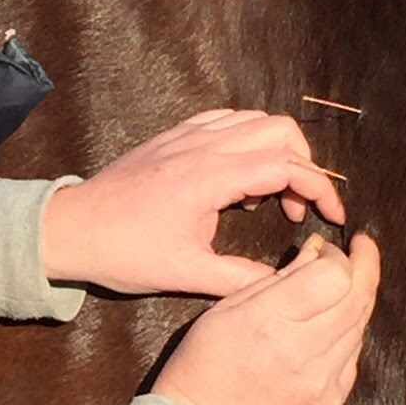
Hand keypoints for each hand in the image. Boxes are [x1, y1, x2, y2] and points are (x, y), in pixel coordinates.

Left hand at [40, 109, 346, 296]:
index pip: (287, 166)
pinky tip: (239, 175)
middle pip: (280, 130)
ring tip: (270, 195)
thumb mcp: (186, 273)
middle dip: (303, 165)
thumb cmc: (124, 252)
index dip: (321, 189)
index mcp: (211, 177)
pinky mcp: (172, 136)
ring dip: (276, 149)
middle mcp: (203, 146)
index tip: (334, 217)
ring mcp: (186, 135)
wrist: (71, 229)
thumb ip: (239, 278)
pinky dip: (246, 138)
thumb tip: (281, 284)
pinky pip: (224, 120)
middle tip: (295, 208)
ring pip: (254, 119)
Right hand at [151, 231, 380, 404]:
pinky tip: (335, 325)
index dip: (338, 255)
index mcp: (269, 322)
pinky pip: (352, 358)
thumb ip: (277, 279)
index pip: (334, 276)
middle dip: (365, 265)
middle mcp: (303, 352)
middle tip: (363, 248)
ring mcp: (321, 383)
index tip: (326, 248)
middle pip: (358, 297)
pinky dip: (349, 334)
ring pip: (360, 327)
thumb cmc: (201, 367)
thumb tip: (316, 251)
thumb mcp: (225, 310)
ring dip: (358, 299)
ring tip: (347, 285)